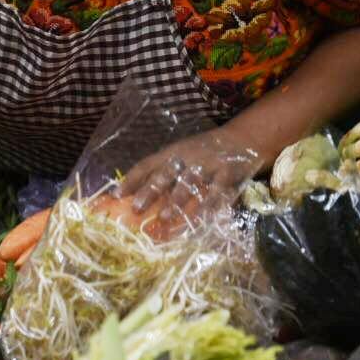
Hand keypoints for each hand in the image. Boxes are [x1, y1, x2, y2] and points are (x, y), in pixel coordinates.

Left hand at [121, 128, 262, 235]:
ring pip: (190, 184)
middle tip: (137, 208)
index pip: (147, 164)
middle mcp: (188, 157)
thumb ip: (160, 171)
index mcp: (172, 152)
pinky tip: (200, 219)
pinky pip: (217, 192)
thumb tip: (132, 193)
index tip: (116, 195)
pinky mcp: (228, 174)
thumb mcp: (180, 155)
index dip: (131, 179)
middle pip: (166, 174)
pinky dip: (208, 206)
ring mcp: (208, 164)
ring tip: (165, 218)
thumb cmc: (203, 152)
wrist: (242, 140)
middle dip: (150, 191)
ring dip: (177, 201)